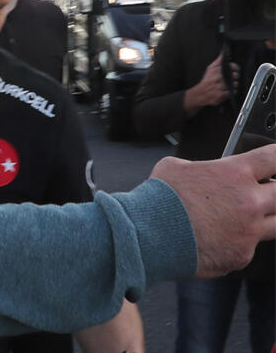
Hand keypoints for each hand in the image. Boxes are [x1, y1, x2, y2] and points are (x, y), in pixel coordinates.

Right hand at [150, 144, 275, 277]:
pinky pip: (248, 247)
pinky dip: (236, 243)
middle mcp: (249, 201)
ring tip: (244, 219)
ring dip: (265, 219)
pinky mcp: (241, 255)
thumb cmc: (158, 198)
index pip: (273, 158)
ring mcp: (249, 231)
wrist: (148, 233)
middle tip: (266, 192)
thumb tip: (202, 172)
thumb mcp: (175, 166)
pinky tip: (216, 240)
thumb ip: (200, 168)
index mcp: (235, 173)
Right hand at [183, 54, 238, 115]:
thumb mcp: (210, 69)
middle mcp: (220, 78)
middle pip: (236, 75)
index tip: (234, 70)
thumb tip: (223, 53)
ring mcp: (221, 86)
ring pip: (236, 84)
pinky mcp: (223, 94)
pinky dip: (231, 92)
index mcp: (218, 70)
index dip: (236, 68)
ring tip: (228, 85)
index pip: (233, 67)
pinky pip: (233, 92)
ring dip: (234, 85)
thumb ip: (218, 61)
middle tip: (230, 79)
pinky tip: (226, 90)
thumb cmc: (206, 81)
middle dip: (235, 77)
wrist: (201, 93)